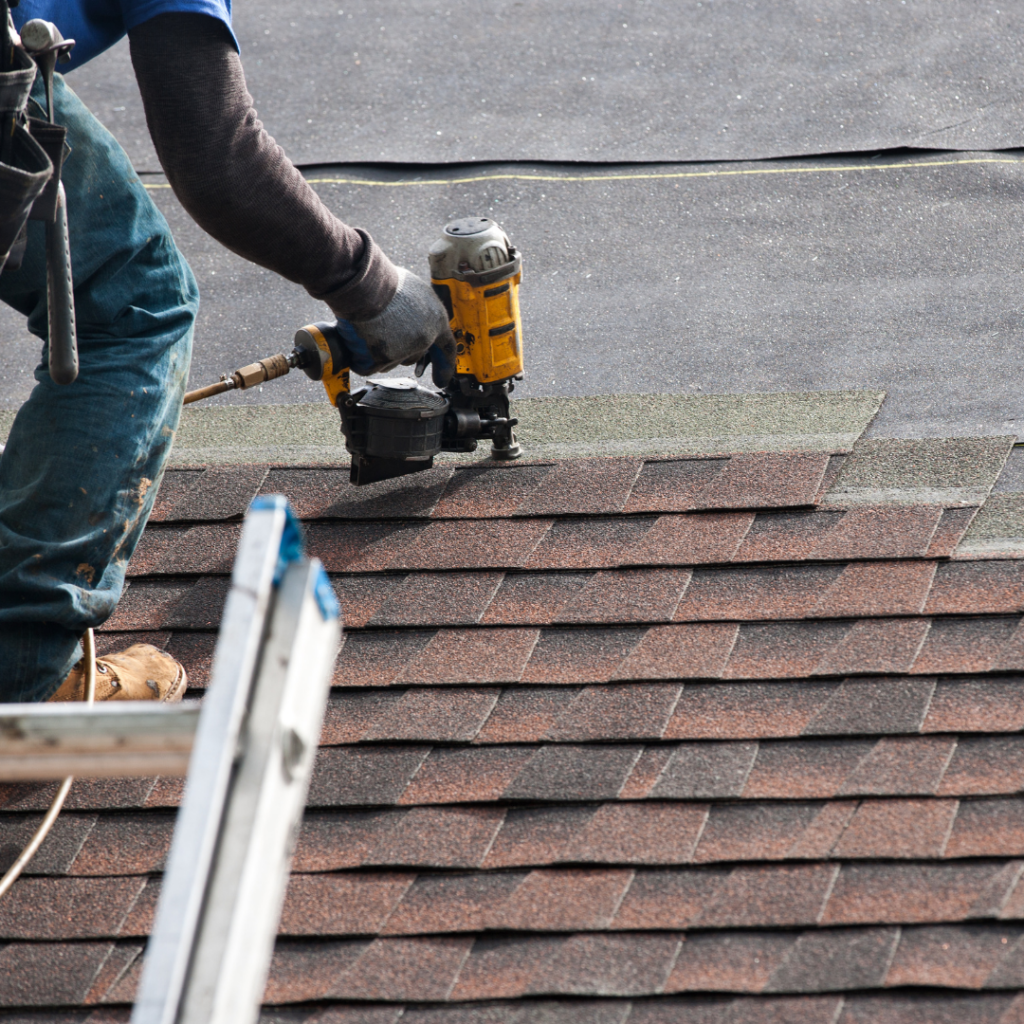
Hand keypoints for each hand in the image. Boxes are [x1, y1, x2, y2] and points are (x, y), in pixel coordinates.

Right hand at [334, 268, 456, 386]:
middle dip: (401, 349)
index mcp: (436, 321)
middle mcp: (424, 338)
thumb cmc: (388, 283)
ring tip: (371, 328)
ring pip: (392, 362)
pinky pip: (370, 366)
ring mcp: (405, 350)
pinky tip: (359, 341)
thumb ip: (421, 309)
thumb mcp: (416, 290)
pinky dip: (362, 358)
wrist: (367, 287)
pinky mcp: (384, 358)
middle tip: (385, 332)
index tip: (442, 380)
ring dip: (381, 352)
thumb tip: (416, 316)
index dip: (444, 365)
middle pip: (414, 356)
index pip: (446, 349)